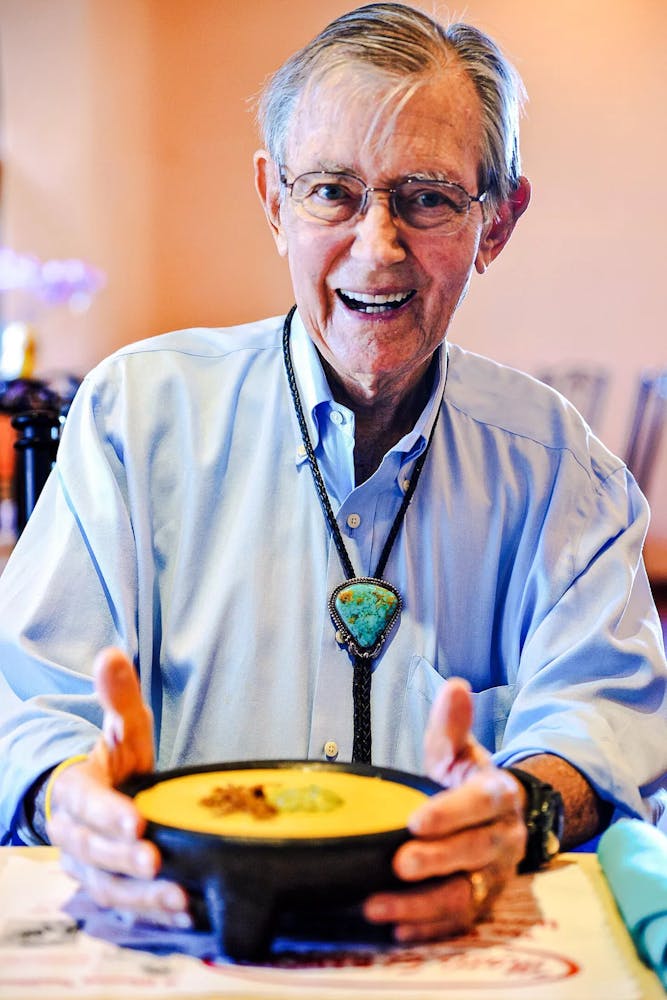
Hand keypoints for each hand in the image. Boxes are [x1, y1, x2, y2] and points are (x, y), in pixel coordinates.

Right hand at [46, 648, 189, 926]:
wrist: (98, 798)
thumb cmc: (116, 760)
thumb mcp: (124, 727)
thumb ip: (119, 697)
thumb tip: (112, 654)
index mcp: (76, 790)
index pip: (85, 803)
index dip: (107, 813)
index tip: (136, 819)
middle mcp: (74, 833)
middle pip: (93, 850)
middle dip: (123, 857)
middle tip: (156, 860)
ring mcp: (88, 865)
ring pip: (106, 885)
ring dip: (140, 895)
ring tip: (177, 895)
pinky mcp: (107, 887)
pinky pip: (123, 906)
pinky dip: (149, 911)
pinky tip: (181, 910)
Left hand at [363, 677, 525, 941]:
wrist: (496, 818)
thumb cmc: (465, 780)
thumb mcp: (458, 750)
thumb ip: (452, 724)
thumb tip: (455, 686)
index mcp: (500, 795)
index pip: (482, 803)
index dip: (452, 813)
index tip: (416, 820)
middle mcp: (505, 838)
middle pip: (476, 853)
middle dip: (437, 860)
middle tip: (398, 864)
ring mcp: (495, 876)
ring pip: (467, 895)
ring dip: (423, 905)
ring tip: (379, 904)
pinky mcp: (482, 904)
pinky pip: (459, 921)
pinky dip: (428, 928)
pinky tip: (395, 929)